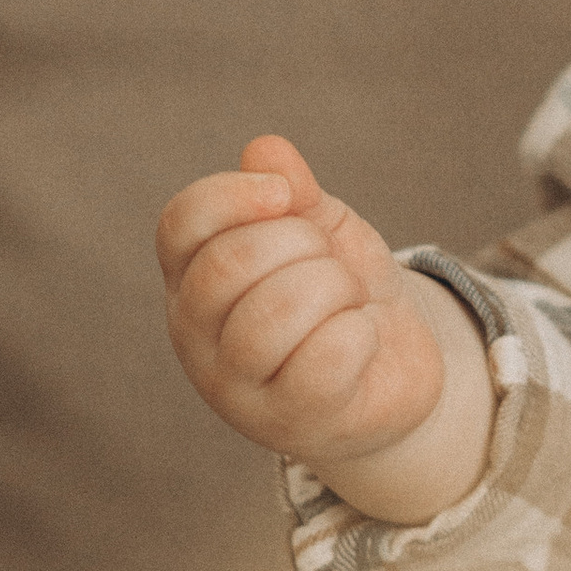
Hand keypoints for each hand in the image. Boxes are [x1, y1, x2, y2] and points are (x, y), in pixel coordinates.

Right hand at [156, 134, 490, 518]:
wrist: (391, 369)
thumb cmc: (340, 293)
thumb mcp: (321, 230)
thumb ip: (294, 192)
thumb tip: (265, 149)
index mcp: (191, 278)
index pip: (180, 224)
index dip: (234, 194)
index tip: (287, 193)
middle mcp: (194, 336)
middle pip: (229, 263)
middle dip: (303, 243)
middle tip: (329, 264)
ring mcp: (234, 387)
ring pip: (277, 309)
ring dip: (336, 289)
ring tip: (345, 304)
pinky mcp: (288, 422)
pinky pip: (326, 356)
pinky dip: (359, 333)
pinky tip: (359, 342)